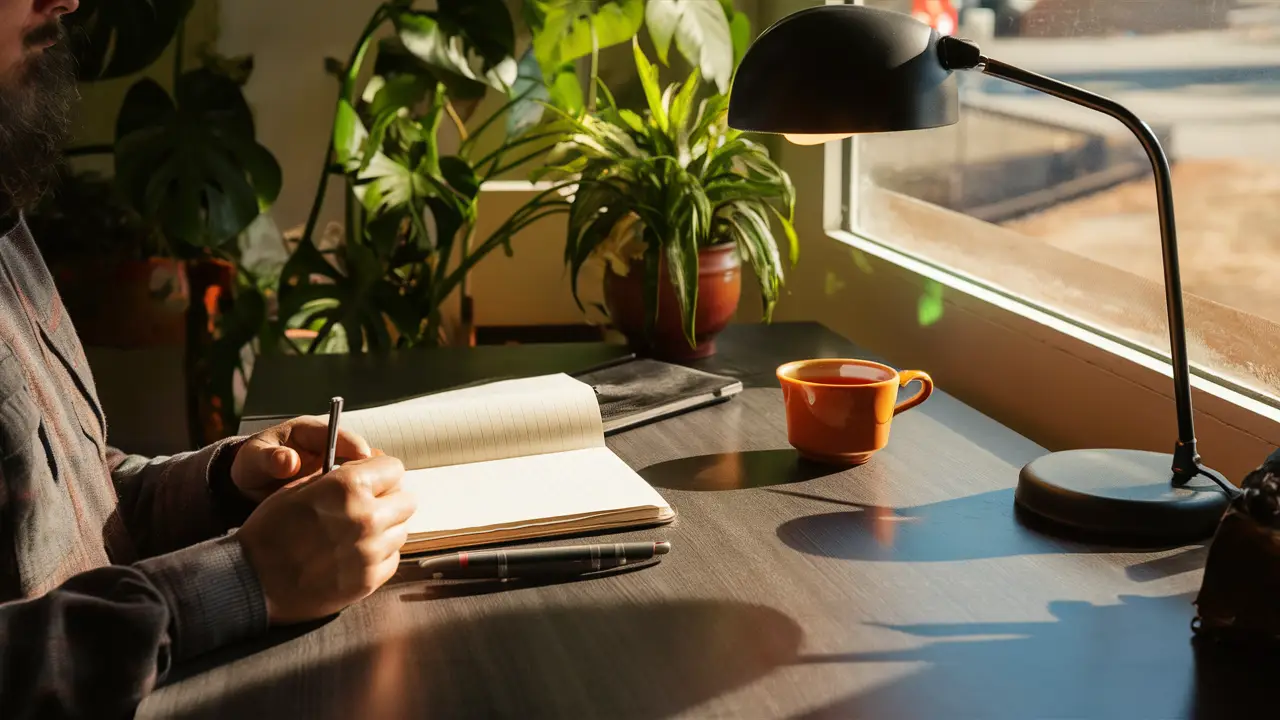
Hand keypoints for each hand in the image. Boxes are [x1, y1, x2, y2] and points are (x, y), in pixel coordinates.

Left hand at [230, 416, 373, 502]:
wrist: (251, 484)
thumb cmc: (253, 465)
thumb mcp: (253, 460)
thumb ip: (268, 459)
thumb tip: (288, 461)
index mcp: (310, 432)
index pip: (339, 434)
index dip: (354, 445)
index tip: (362, 458)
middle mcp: (329, 448)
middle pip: (360, 453)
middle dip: (370, 468)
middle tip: (374, 486)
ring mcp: (336, 467)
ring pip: (363, 472)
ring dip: (368, 486)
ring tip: (369, 503)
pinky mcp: (338, 486)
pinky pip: (356, 489)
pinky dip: (360, 499)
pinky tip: (359, 516)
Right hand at [236, 455, 416, 624]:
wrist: (251, 582)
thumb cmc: (270, 531)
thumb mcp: (298, 487)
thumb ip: (340, 474)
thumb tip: (370, 465)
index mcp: (349, 487)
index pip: (394, 467)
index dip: (381, 473)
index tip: (373, 480)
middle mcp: (367, 517)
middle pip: (407, 500)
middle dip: (389, 499)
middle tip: (369, 507)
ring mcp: (371, 551)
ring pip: (402, 530)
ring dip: (386, 528)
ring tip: (357, 533)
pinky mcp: (370, 580)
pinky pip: (392, 559)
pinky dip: (380, 555)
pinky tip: (355, 555)